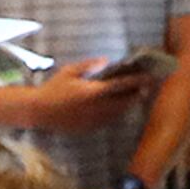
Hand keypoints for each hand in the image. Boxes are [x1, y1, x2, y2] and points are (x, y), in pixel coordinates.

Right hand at [0, 60, 158, 133]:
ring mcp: (94, 120)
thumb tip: (106, 60)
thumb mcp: (69, 71)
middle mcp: (96, 108)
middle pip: (125, 102)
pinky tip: (119, 107)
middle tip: (146, 87)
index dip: (137, 81)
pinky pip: (110, 121)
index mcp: (92, 92)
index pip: (121, 86)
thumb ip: (89, 65)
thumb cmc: (53, 88)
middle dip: (137, 94)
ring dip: (129, 105)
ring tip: (136, 96)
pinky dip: (117, 113)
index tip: (150, 78)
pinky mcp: (90, 127)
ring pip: (119, 113)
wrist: (40, 112)